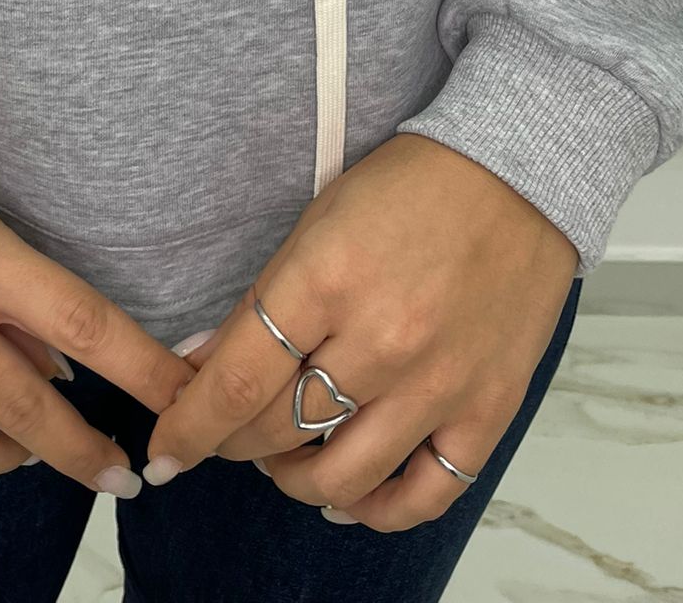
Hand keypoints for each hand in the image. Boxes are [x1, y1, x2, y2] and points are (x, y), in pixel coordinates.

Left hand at [144, 134, 577, 528]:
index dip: (188, 427)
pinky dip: (377, 509)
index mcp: (326, 279)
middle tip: (225, 434)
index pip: (234, 381)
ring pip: (342, 478)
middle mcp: (381, 339)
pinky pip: (424, 494)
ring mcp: (438, 382)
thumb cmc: (413, 186)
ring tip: (284, 462)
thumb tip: (201, 367)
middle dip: (234, 444)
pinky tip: (351, 496)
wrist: (517, 173)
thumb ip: (263, 301)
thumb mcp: (317, 221)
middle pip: (279, 431)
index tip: (165, 447)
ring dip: (295, 480)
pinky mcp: (487, 409)